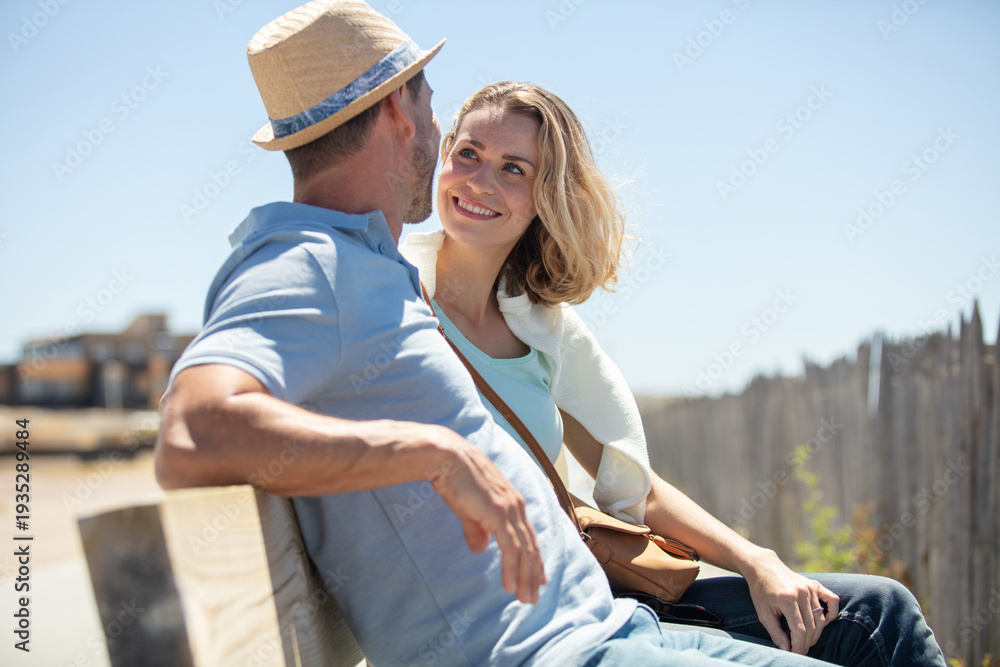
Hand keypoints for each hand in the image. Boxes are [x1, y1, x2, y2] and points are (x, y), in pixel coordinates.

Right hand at [429, 432, 545, 603]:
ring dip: (525, 577)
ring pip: (524, 551)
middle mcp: (517, 506)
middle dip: (532, 574)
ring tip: (524, 598)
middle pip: (531, 546)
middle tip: (532, 597)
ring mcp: (510, 509)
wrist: (447, 459)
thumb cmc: (455, 479)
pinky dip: (512, 569)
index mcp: (512, 503)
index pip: (529, 536)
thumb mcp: (468, 510)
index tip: (538, 579)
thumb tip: (480, 550)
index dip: (534, 558)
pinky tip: (509, 586)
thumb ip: (477, 530)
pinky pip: (510, 548)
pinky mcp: (499, 514)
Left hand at [743, 550, 838, 653]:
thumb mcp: (763, 613)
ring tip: (807, 641)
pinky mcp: (815, 584)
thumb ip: (775, 633)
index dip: (799, 646)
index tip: (795, 654)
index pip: (800, 630)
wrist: (764, 568)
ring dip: (816, 633)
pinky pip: (833, 600)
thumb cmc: (761, 591)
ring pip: (821, 618)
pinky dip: (832, 613)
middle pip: (812, 627)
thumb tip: (787, 650)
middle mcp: (802, 593)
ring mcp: (810, 587)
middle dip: (807, 643)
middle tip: (801, 650)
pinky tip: (824, 622)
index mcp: (787, 600)